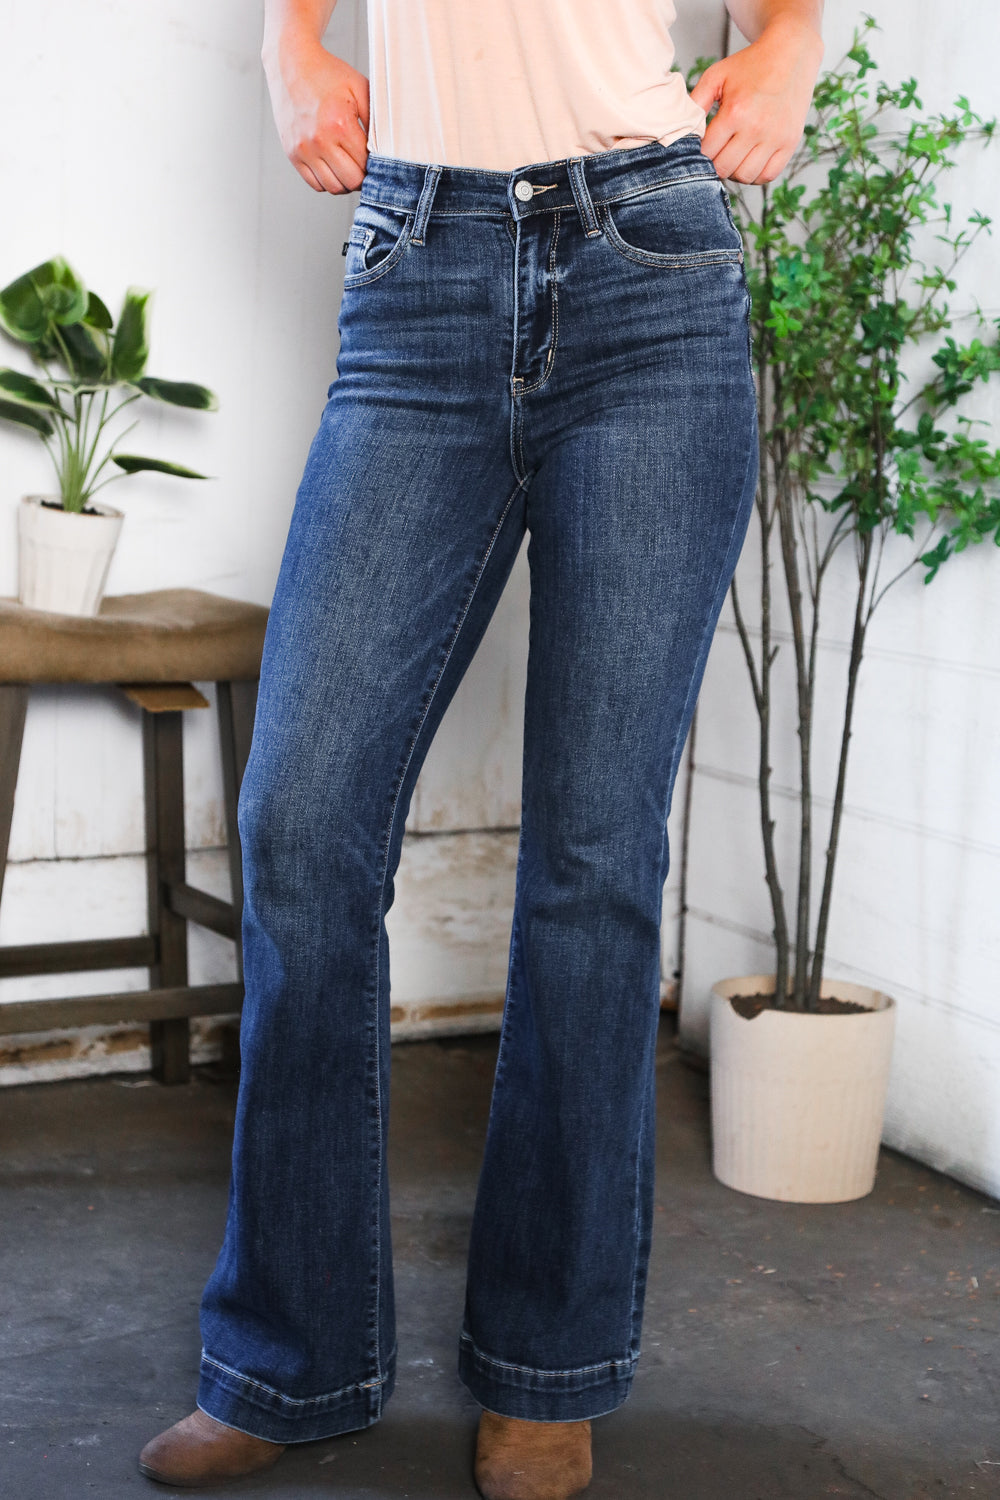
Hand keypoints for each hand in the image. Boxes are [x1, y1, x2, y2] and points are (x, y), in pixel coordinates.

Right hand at [262, 32, 369, 193]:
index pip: (364, 165)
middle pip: (350, 182)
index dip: (375, 166)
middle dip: (362, 177)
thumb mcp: (359, 89)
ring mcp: (303, 149)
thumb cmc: (327, 74)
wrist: (290, 65)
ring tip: (349, 167)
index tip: (376, 159)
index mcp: (339, 124)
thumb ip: (375, 120)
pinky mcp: (292, 153)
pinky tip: (333, 166)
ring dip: (345, 182)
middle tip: (365, 167)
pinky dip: (327, 181)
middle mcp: (319, 140)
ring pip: (332, 187)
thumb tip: (386, 149)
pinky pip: (314, 184)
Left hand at [690, 18, 823, 184]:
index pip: (707, 152)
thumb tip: (680, 129)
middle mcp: (756, 128)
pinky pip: (767, 176)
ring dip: (734, 171)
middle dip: (715, 163)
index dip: (700, 152)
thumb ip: (695, 102)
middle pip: (724, 169)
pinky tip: (750, 159)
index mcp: (735, 112)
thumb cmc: (750, 65)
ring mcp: (775, 138)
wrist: (790, 54)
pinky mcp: (789, 143)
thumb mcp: (716, 76)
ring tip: (733, 155)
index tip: (703, 144)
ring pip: (745, 176)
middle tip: (717, 151)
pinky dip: (755, 174)